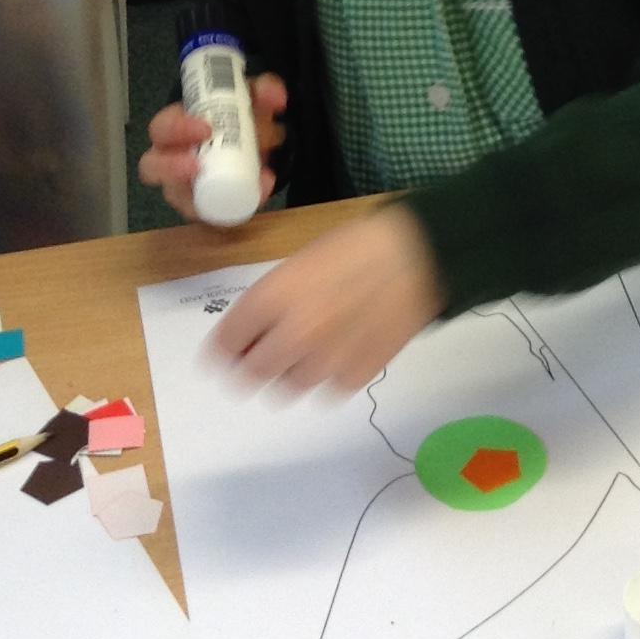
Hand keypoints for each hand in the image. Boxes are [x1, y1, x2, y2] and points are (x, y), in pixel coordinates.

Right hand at [137, 74, 286, 222]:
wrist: (251, 144)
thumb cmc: (236, 118)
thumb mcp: (251, 99)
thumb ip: (265, 91)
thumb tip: (276, 97)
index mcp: (174, 129)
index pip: (161, 129)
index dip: (176, 129)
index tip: (206, 128)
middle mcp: (169, 161)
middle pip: (152, 168)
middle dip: (172, 168)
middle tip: (198, 165)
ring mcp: (183, 189)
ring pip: (180, 200)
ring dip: (202, 199)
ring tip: (237, 186)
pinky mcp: (204, 210)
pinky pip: (213, 216)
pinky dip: (237, 210)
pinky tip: (261, 193)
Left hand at [208, 204, 443, 395]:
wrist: (418, 256)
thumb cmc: (355, 248)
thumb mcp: (299, 263)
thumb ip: (268, 301)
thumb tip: (246, 336)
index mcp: (271, 298)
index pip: (225, 344)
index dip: (221, 351)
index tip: (224, 355)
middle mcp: (293, 335)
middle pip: (251, 376)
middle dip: (250, 369)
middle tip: (261, 358)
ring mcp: (325, 360)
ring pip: (288, 389)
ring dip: (289, 374)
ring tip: (307, 351)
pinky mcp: (356, 376)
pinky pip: (328, 390)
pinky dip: (328, 377)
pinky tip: (341, 351)